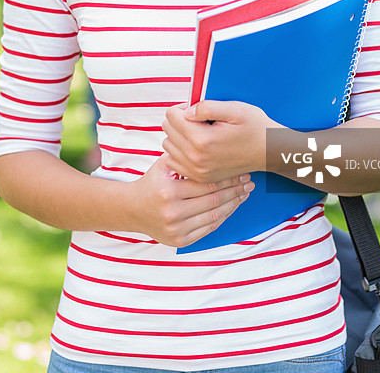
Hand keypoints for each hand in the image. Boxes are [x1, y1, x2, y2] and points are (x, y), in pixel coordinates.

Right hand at [133, 153, 253, 247]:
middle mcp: (173, 212)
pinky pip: (208, 228)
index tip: (240, 171)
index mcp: (169, 191)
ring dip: (233, 204)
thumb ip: (182, 155)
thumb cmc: (151, 183)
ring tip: (244, 193)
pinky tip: (232, 207)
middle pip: (213, 200)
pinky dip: (223, 217)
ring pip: (214, 216)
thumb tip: (208, 139)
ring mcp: (176, 229)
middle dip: (234, 190)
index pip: (206, 183)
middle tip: (248, 181)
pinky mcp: (180, 240)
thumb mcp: (162, 165)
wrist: (132, 210)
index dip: (226, 178)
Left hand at [162, 100, 275, 182]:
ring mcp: (197, 171)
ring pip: (168, 145)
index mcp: (203, 140)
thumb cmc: (254, 127)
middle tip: (198, 119)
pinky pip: (173, 162)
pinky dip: (179, 151)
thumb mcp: (235, 109)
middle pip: (168, 130)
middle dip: (179, 120)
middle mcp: (196, 159)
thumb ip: (207, 107)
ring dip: (178, 135)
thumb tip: (186, 112)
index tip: (196, 109)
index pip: (171, 116)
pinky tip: (193, 145)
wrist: (268, 152)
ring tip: (197, 132)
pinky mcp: (200, 177)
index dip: (182, 107)